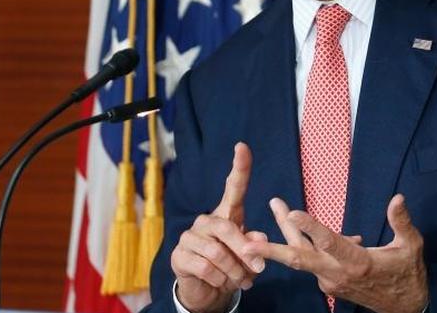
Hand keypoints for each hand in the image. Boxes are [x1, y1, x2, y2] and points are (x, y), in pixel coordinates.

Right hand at [171, 142, 267, 312]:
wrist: (207, 290)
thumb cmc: (231, 266)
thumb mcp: (248, 256)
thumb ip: (255, 245)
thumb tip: (258, 239)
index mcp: (226, 214)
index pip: (233, 187)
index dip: (239, 167)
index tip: (242, 146)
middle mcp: (205, 221)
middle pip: (227, 228)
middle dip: (245, 251)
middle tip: (259, 268)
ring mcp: (189, 237)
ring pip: (217, 253)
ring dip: (234, 271)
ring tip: (243, 281)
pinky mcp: (178, 256)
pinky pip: (205, 268)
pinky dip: (219, 279)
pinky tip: (221, 283)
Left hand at [247, 194, 427, 312]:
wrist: (404, 307)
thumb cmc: (408, 274)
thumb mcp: (411, 246)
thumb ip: (401, 221)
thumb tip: (397, 197)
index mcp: (358, 263)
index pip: (329, 243)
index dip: (310, 227)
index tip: (292, 212)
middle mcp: (338, 274)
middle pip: (299, 259)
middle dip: (271, 250)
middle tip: (246, 240)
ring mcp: (331, 282)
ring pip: (303, 257)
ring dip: (286, 236)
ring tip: (276, 207)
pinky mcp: (329, 285)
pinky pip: (315, 261)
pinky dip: (311, 243)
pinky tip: (312, 229)